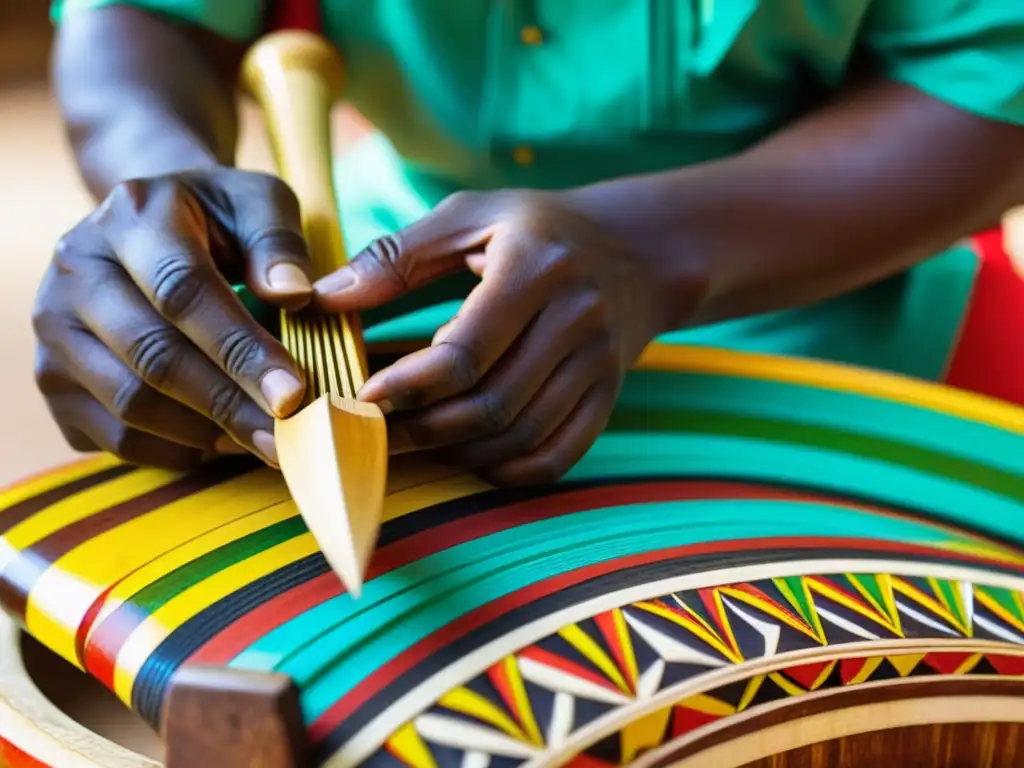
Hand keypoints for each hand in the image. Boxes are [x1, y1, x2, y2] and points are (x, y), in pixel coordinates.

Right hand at [33, 167, 312, 469]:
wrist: (148, 228)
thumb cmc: (219, 220)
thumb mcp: (258, 205)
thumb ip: (278, 244)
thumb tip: (295, 295)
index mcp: (131, 217)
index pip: (183, 292)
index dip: (240, 350)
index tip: (292, 393)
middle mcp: (76, 270)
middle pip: (154, 357)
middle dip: (229, 405)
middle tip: (287, 436)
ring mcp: (54, 329)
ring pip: (131, 405)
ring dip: (206, 434)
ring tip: (262, 438)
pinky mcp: (53, 380)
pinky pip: (116, 437)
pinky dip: (176, 451)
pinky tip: (221, 440)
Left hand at [313, 190, 680, 484]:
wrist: (639, 249)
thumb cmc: (537, 228)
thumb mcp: (469, 215)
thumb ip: (395, 256)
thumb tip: (320, 299)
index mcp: (537, 268)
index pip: (468, 350)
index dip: (409, 384)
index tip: (361, 398)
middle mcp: (577, 319)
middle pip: (493, 404)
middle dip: (423, 429)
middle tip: (372, 432)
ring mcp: (599, 364)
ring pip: (521, 437)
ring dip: (458, 453)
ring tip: (412, 442)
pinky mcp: (609, 396)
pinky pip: (558, 456)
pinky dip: (508, 470)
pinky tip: (469, 456)